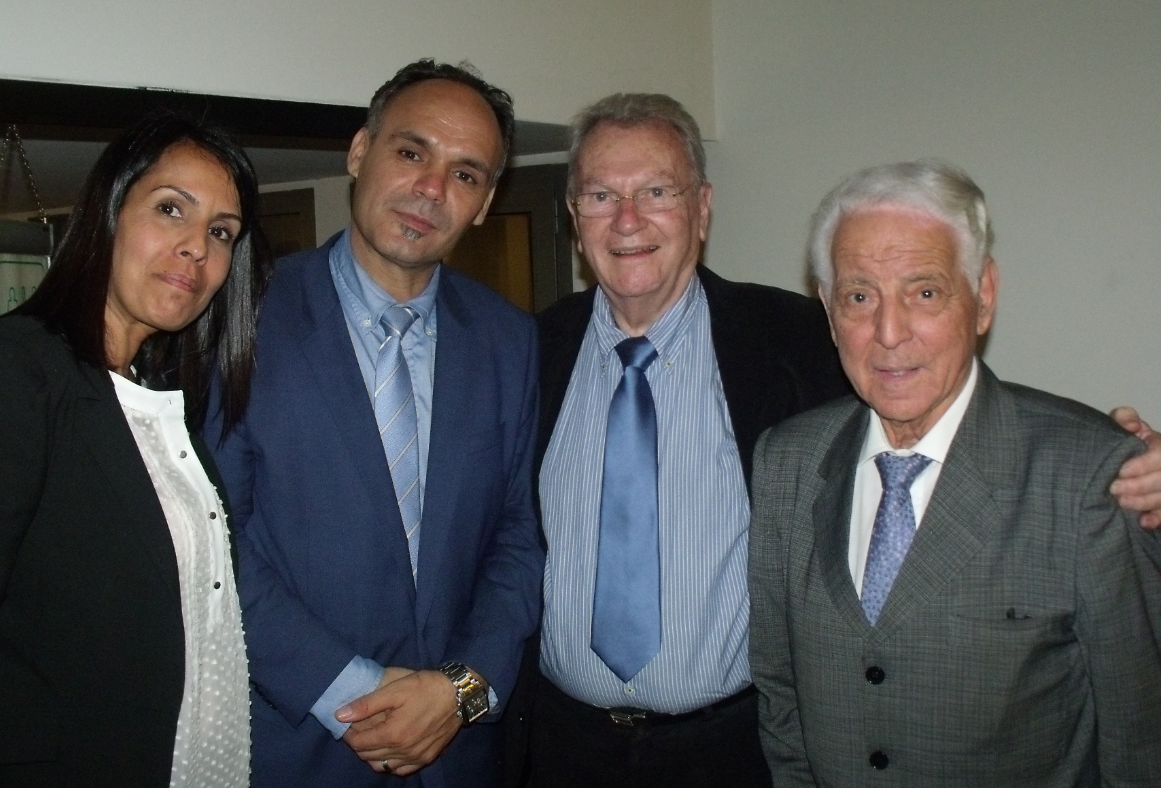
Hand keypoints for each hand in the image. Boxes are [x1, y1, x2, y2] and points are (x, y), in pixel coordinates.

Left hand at [337, 668, 460, 775]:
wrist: (460, 694)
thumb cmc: (426, 687)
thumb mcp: (395, 689)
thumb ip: (366, 704)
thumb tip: (340, 715)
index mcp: (393, 734)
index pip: (359, 743)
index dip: (349, 734)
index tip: (348, 723)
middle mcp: (403, 751)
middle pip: (368, 756)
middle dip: (359, 743)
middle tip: (359, 728)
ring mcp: (416, 757)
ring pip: (383, 766)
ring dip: (373, 754)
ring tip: (374, 737)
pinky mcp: (427, 757)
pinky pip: (401, 769)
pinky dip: (391, 763)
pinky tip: (391, 749)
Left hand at [1110, 407, 1160, 528]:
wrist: (1123, 463)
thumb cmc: (1125, 443)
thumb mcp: (1123, 426)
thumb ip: (1124, 418)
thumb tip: (1133, 423)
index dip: (1144, 464)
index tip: (1122, 470)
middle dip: (1140, 486)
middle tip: (1115, 489)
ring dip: (1145, 502)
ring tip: (1122, 503)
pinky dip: (1157, 519)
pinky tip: (1144, 522)